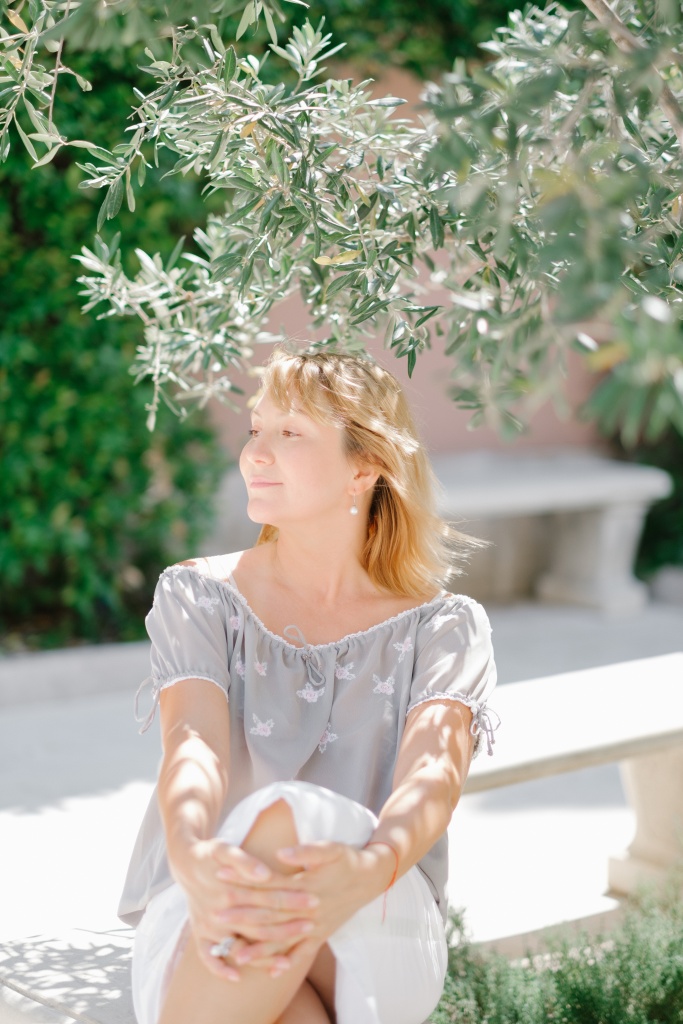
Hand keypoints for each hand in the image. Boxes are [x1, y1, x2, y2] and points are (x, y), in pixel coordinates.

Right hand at [171, 839, 318, 979]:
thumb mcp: (224, 849)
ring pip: (239, 947)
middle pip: (259, 926)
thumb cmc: (210, 853)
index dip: (292, 900)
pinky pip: (207, 957)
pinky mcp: (199, 933)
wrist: (183, 862)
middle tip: (312, 926)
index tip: (314, 901)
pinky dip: (220, 968)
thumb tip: (264, 874)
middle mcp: (218, 913)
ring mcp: (208, 926)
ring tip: (288, 964)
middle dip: (287, 929)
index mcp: (229, 891)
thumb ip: (244, 862)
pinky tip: (237, 977)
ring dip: (262, 956)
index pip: (268, 899)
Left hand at [231, 841, 394, 967]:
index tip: (221, 877)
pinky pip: (301, 953)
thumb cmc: (348, 859)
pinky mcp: (321, 934)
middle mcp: (308, 910)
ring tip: (235, 953)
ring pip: (283, 940)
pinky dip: (286, 962)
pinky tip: (270, 972)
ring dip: (259, 947)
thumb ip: (306, 852)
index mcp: (307, 886)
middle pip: (270, 915)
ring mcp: (315, 925)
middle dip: (243, 916)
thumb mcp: (331, 848)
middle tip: (216, 917)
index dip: (245, 882)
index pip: (269, 885)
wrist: (373, 877)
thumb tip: (281, 854)